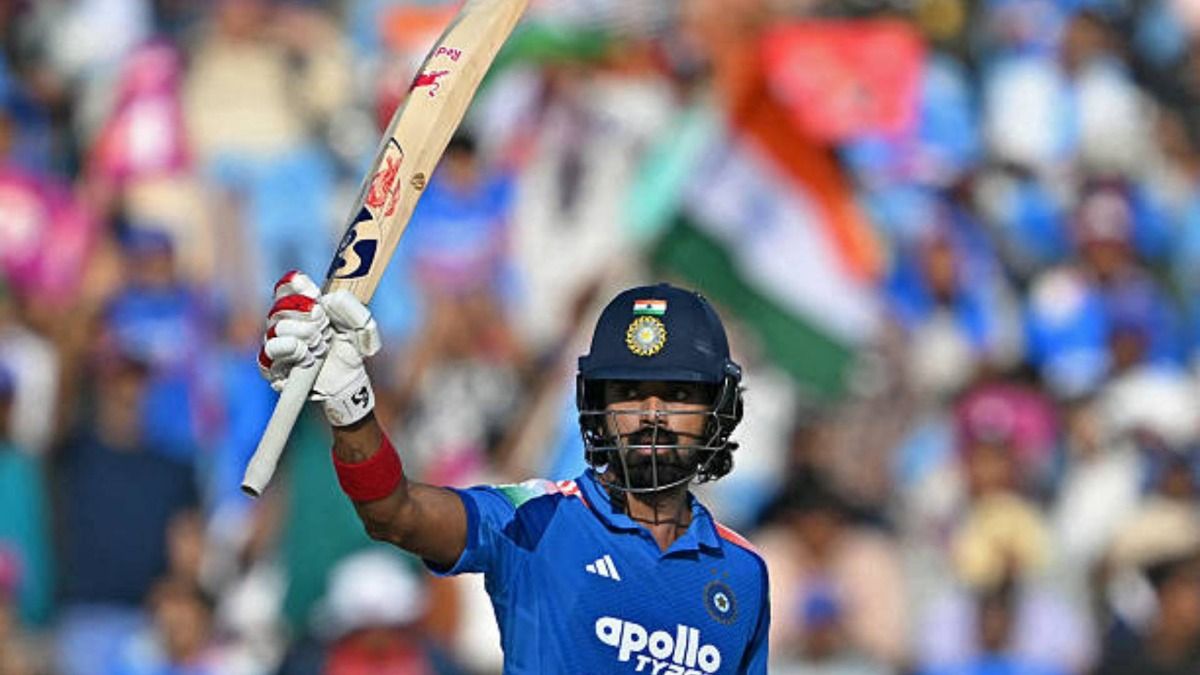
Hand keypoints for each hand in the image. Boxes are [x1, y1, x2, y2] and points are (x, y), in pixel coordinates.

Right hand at [259, 271, 381, 425]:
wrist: (346, 383)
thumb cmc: (349, 351)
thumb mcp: (361, 328)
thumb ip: (353, 309)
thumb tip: (332, 298)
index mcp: (303, 305)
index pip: (288, 286)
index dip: (298, 285)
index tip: (315, 294)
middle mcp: (284, 321)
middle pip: (281, 305)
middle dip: (307, 315)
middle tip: (325, 326)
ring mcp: (275, 342)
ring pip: (277, 327)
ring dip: (303, 335)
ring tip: (321, 345)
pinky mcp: (270, 365)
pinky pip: (271, 350)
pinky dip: (294, 351)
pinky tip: (309, 357)